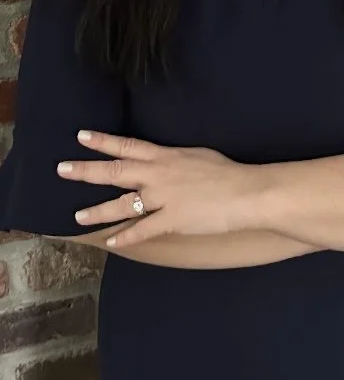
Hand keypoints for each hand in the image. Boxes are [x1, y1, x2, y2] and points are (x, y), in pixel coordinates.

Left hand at [57, 131, 264, 247]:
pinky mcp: (171, 221)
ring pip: (122, 205)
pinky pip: (143, 231)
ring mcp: (163, 200)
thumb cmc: (227, 172)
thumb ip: (175, 159)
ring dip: (97, 210)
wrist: (246, 193)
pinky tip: (111, 242)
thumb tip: (162, 159)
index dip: (103, 141)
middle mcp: (158, 176)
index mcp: (165, 157)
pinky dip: (126, 237)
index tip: (81, 137)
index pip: (128, 145)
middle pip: (115, 171)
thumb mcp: (197, 155)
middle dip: (86, 170)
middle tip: (62, 169)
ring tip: (77, 216)